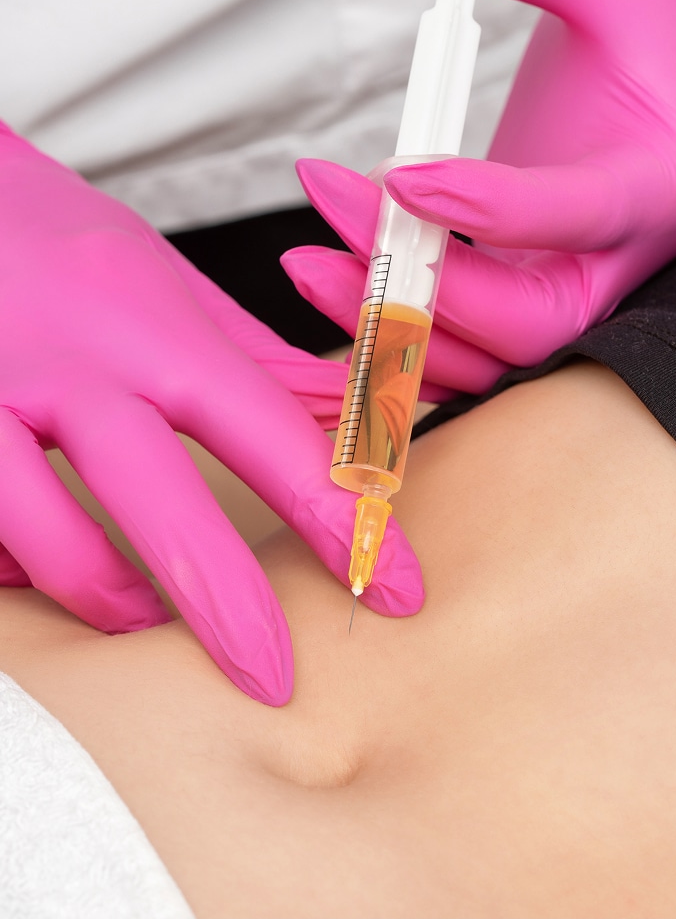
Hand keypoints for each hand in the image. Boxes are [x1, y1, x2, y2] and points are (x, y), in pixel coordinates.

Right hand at [0, 124, 422, 703]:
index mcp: (153, 325)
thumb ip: (257, 361)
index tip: (396, 583)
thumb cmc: (55, 241)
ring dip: (106, 597)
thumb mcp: (167, 283)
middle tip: (275, 677)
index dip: (340, 515)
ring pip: (46, 534)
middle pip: (162, 499)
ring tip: (146, 622)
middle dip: (227, 604)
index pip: (272, 431)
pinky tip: (40, 568)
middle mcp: (70, 364)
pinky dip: (17, 565)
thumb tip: (349, 419)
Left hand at [282, 0, 675, 393]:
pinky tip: (347, 287)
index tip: (397, 174)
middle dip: (426, 296)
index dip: (489, 208)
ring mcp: (580, 271)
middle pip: (533, 325)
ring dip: (402, 325)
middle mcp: (630, 251)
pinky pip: (473, 330)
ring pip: (495, 351)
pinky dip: (410, 324)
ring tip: (316, 267)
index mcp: (671, 181)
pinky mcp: (538, 268)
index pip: (584, 217)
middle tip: (330, 239)